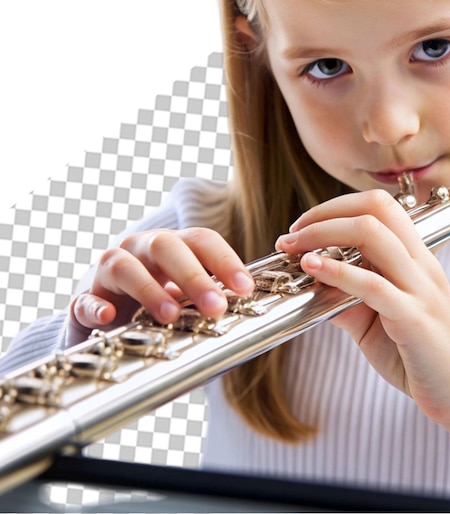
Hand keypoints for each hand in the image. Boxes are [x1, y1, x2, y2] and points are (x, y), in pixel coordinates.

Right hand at [70, 228, 254, 332]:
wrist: (111, 319)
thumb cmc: (162, 305)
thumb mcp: (191, 298)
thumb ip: (214, 301)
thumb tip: (252, 319)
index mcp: (176, 247)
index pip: (203, 241)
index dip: (226, 261)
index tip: (246, 288)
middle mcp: (142, 249)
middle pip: (167, 247)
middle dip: (195, 276)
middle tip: (216, 307)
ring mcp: (110, 271)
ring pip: (125, 266)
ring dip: (149, 290)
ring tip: (171, 315)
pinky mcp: (85, 299)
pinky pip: (85, 299)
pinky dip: (96, 306)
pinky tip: (109, 317)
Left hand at [275, 189, 449, 488]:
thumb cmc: (422, 359)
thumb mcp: (377, 323)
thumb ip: (346, 301)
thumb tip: (310, 285)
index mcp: (416, 260)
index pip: (379, 206)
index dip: (336, 207)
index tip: (304, 227)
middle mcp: (421, 265)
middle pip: (374, 209)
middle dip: (325, 213)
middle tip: (291, 234)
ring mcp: (421, 289)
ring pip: (372, 234)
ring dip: (323, 234)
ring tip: (294, 247)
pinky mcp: (415, 319)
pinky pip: (373, 284)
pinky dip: (337, 271)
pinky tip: (313, 268)